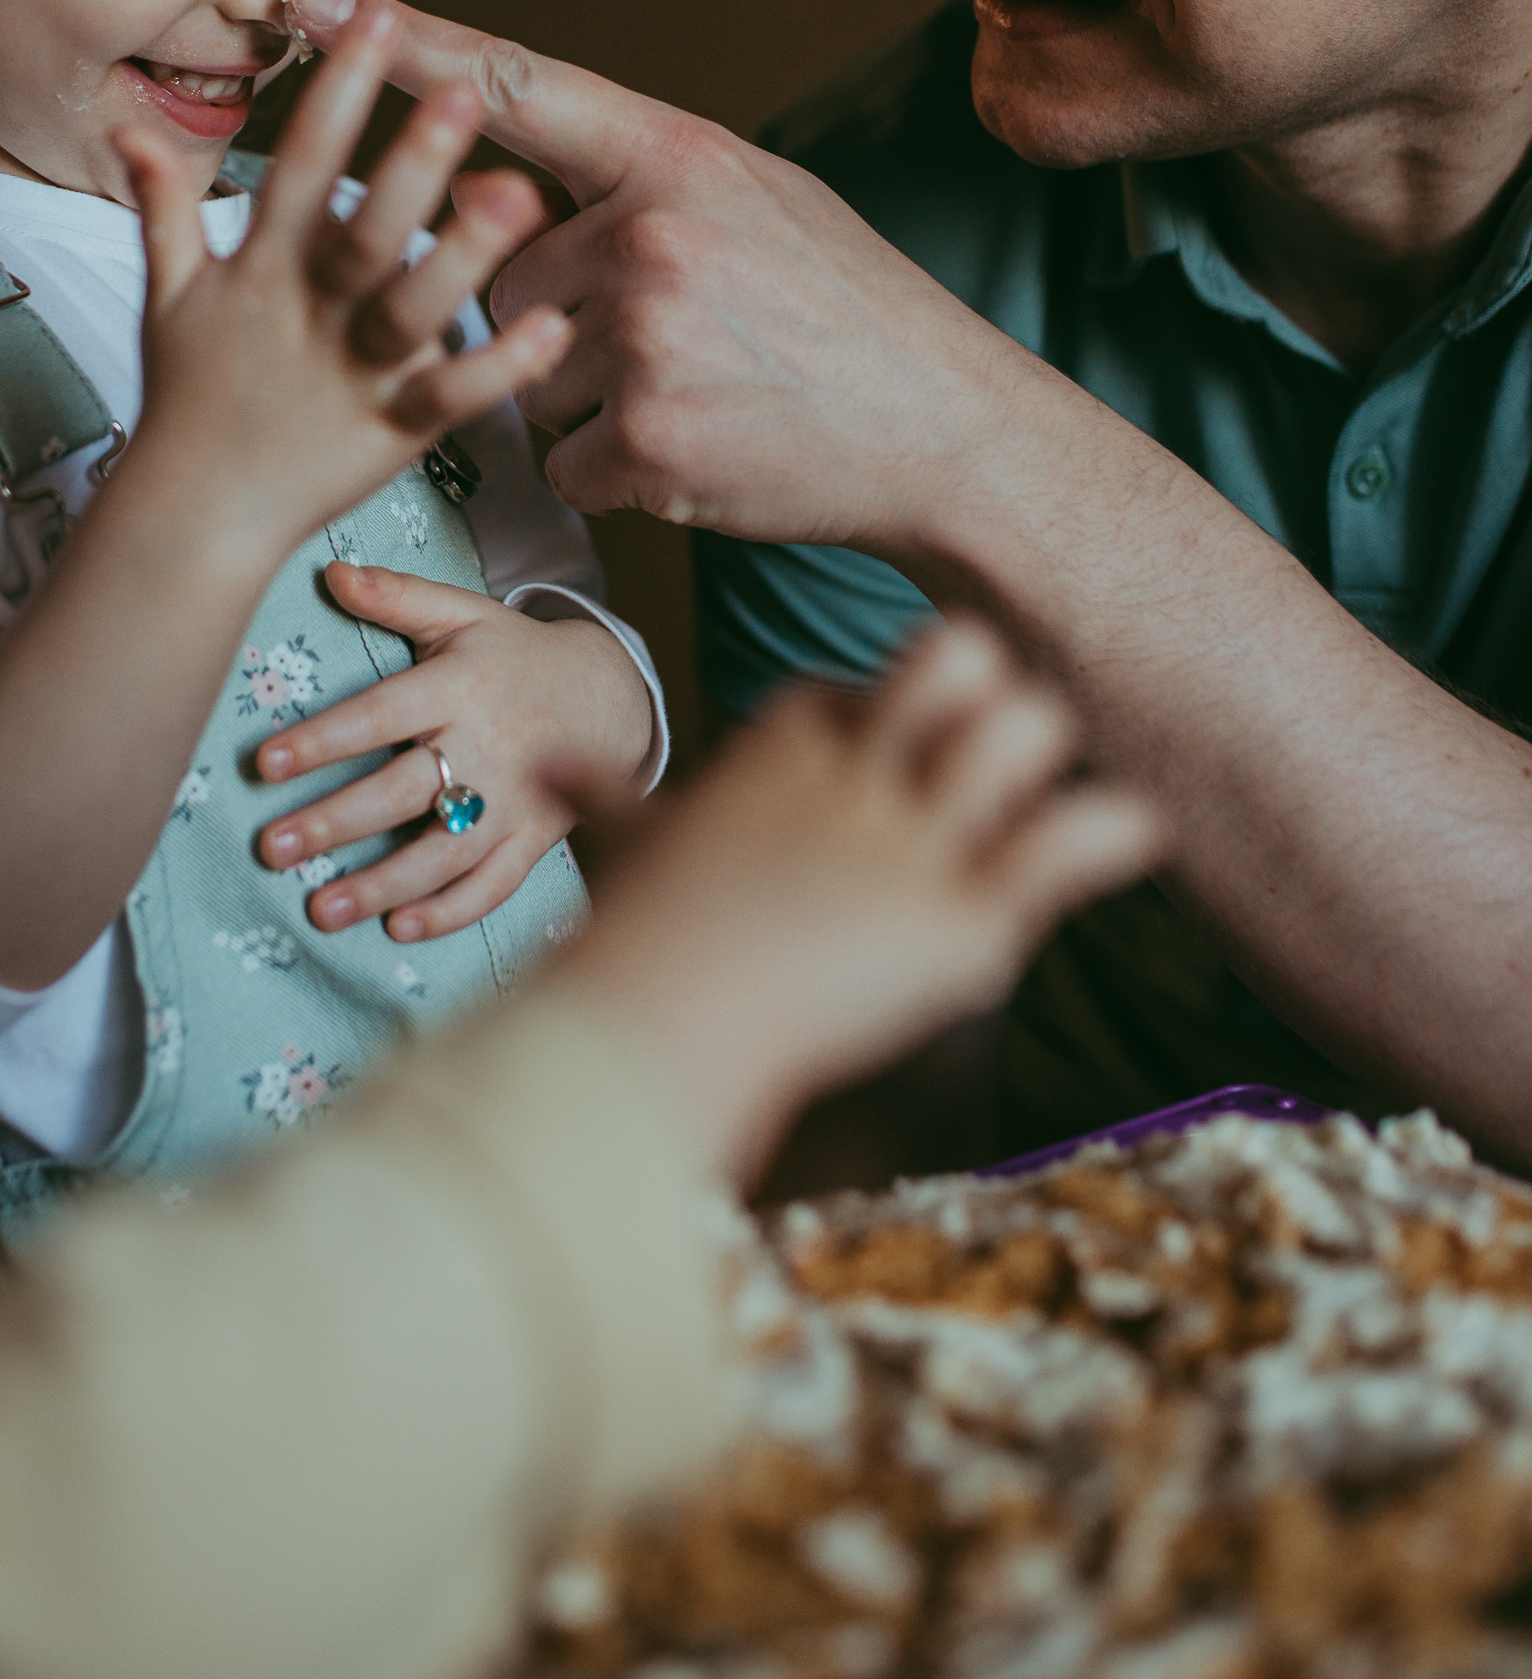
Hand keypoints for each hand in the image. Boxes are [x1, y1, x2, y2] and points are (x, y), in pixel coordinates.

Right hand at [110, 5, 571, 560]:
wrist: (194, 515)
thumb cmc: (189, 399)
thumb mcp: (167, 296)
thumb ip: (162, 208)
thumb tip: (131, 132)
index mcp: (262, 270)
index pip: (302, 167)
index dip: (336, 96)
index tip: (370, 22)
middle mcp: (309, 315)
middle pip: (362, 232)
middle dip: (409, 164)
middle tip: (459, 97)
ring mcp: (352, 375)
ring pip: (413, 310)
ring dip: (465, 257)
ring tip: (519, 198)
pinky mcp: (392, 433)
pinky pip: (451, 398)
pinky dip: (499, 368)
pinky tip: (550, 329)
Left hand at [251, 564, 655, 938]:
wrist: (608, 695)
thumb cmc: (513, 654)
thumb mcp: (462, 613)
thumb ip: (397, 595)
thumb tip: (329, 570)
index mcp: (460, 687)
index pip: (380, 716)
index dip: (324, 740)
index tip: (265, 763)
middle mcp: (486, 748)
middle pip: (403, 792)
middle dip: (335, 823)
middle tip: (272, 848)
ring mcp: (514, 801)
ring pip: (442, 854)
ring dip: (380, 886)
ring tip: (320, 909)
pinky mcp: (533, 840)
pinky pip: (492, 887)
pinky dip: (448, 913)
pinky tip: (397, 929)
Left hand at [283, 0, 1019, 548]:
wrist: (946, 434)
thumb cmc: (849, 316)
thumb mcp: (760, 199)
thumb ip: (640, 181)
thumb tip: (520, 191)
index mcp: (678, 155)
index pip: (513, 87)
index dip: (405, 48)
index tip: (310, 11)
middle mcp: (651, 233)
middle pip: (508, 274)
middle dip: (560, 318)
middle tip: (678, 337)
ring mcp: (648, 337)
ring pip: (528, 373)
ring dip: (590, 398)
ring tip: (702, 391)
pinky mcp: (647, 440)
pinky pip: (565, 458)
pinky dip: (618, 472)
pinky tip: (700, 450)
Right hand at [567, 617, 1159, 1181]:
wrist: (656, 1022)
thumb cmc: (642, 944)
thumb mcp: (628, 848)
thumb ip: (604, 798)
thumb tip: (544, 765)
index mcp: (784, 747)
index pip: (859, 685)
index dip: (887, 719)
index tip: (886, 769)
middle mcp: (858, 774)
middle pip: (959, 655)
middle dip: (987, 692)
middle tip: (989, 757)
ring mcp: (913, 840)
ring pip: (1027, 725)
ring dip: (1046, 754)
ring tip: (1043, 800)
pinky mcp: (963, 918)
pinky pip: (1072, 841)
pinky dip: (1114, 829)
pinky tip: (1134, 832)